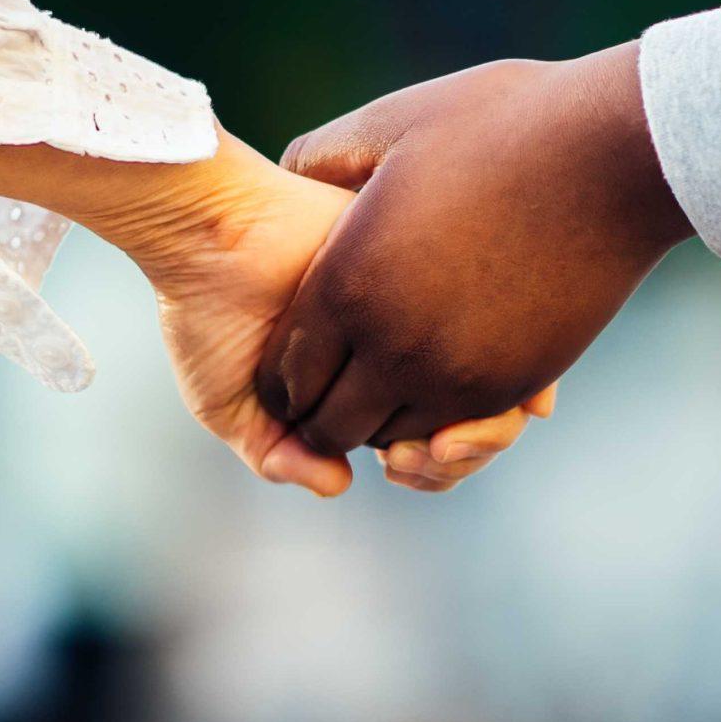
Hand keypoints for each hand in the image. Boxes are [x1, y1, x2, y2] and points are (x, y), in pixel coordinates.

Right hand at [61, 130, 548, 494]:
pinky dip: (508, 377)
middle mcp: (407, 343)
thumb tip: (341, 484)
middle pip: (479, 421)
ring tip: (435, 436)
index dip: (430, 470)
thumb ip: (278, 455)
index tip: (394, 466)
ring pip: (505, 383)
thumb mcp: (231, 406)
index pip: (433, 442)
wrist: (209, 237)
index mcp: (369, 378)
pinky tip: (456, 393)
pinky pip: (512, 329)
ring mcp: (428, 308)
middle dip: (459, 457)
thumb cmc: (208, 316)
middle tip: (411, 457)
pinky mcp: (441, 268)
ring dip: (482, 430)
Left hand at [256, 42, 692, 455]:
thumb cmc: (499, 126)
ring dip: (382, 421)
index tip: (296, 364)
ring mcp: (456, 374)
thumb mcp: (390, 126)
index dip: (284, 378)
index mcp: (348, 282)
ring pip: (391, 439)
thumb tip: (286, 175)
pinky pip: (453, 434)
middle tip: (335, 387)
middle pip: (330, 423)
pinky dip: (437, 420)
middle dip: (325, 412)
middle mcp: (393, 344)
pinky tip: (436, 376)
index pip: (287, 374)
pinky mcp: (512, 387)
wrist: (615, 154)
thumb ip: (321, 159)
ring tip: (386, 381)